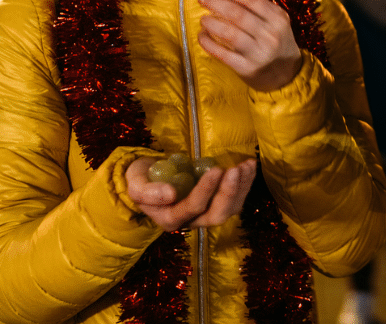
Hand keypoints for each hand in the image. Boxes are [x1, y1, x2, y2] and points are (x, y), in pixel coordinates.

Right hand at [125, 157, 257, 230]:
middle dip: (230, 193)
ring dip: (242, 187)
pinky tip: (249, 165)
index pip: (193, 207)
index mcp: (171, 219)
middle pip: (217, 215)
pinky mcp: (217, 202)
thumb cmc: (141, 180)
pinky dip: (245, 182)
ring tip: (247, 165)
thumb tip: (170, 194)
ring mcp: (207, 212)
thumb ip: (147, 192)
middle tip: (235, 169)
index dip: (206, 190)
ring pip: (231, 208)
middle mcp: (192, 220)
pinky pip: (236, 198)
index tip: (215, 169)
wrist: (149, 177)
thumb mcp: (136, 184)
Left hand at [197, 0, 303, 91]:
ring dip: (212, 23)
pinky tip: (202, 36)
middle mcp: (271, 34)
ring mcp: (260, 53)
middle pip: (238, 14)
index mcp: (278, 17)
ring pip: (230, 34)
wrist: (288, 73)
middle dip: (216, 2)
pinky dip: (209, 44)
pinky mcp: (248, 69)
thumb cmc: (276, 41)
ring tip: (203, 19)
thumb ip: (254, 7)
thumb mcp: (275, 21)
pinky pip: (224, 54)